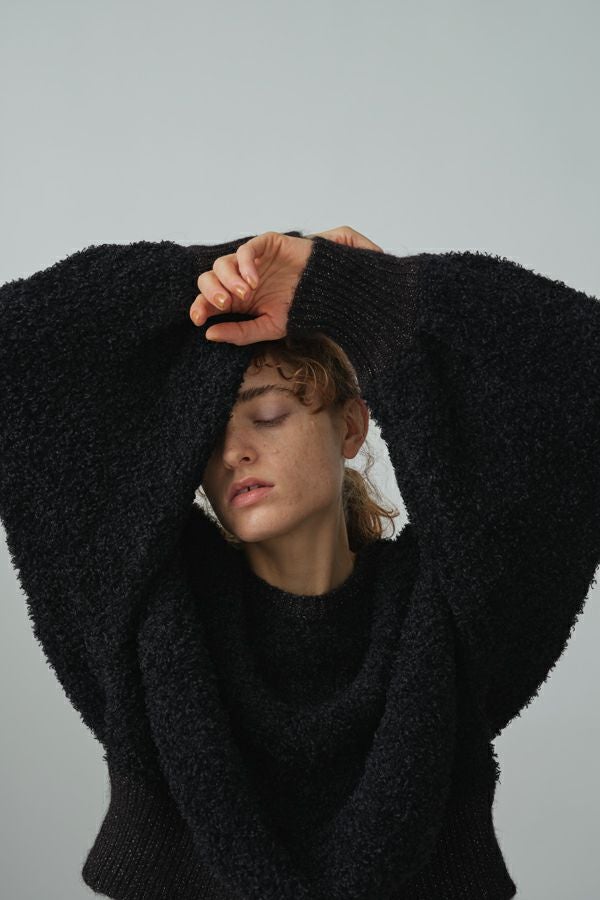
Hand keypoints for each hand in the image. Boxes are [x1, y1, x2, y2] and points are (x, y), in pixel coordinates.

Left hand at [189, 226, 382, 344]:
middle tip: (226, 304)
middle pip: (208, 279)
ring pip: (222, 263)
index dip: (199, 307)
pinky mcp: (266, 245)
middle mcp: (239, 279)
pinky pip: (247, 249)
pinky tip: (254, 280)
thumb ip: (240, 333)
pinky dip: (245, 263)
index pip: (208, 300)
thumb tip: (210, 334)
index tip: (199, 320)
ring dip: (229, 279)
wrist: (328, 295)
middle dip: (210, 292)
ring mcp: (252, 261)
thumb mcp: (268, 328)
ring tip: (246, 293)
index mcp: (237, 300)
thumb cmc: (299, 311)